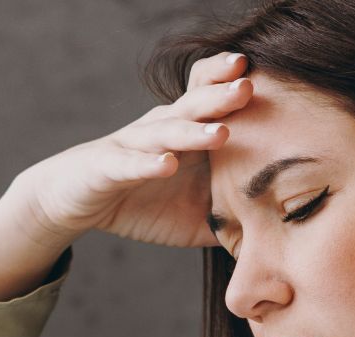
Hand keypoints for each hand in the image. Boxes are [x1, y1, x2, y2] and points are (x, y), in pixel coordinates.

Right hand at [5, 50, 255, 249]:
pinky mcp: (107, 168)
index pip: (211, 98)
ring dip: (194, 132)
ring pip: (166, 133)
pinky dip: (148, 164)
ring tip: (222, 133)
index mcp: (185, 132)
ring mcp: (133, 146)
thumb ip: (232, 218)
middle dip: (222, 96)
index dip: (233, 85)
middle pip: (194, 105)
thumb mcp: (194, 214)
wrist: (75, 200)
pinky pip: (129, 164)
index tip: (269, 80)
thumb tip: (279, 237)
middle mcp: (160, 129)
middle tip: (249, 88)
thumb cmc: (141, 200)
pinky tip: (166, 165)